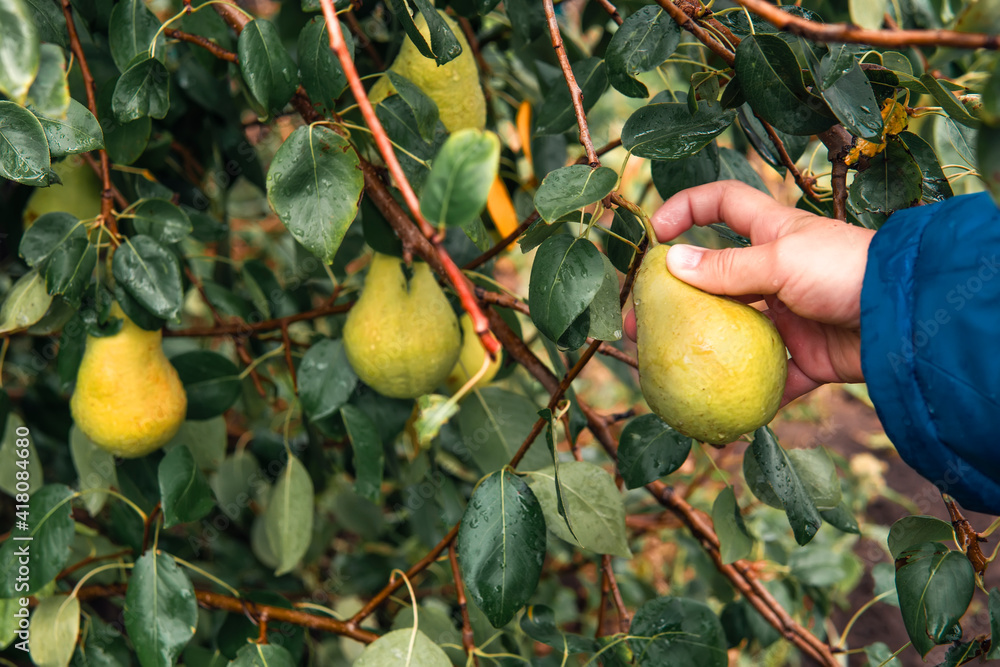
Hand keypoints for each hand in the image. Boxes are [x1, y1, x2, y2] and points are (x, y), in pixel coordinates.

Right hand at [624, 181, 875, 405]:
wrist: (908, 319)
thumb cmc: (847, 270)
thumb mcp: (781, 260)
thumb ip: (726, 268)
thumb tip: (671, 263)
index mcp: (772, 234)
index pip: (722, 205)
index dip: (686, 208)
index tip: (655, 234)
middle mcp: (775, 273)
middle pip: (712, 281)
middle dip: (674, 299)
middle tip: (639, 325)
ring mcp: (788, 316)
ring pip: (733, 333)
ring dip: (701, 350)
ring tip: (665, 370)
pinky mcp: (804, 357)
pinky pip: (769, 379)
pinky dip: (747, 395)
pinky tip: (715, 408)